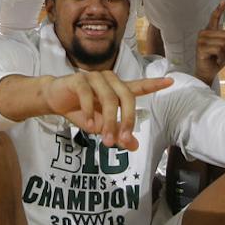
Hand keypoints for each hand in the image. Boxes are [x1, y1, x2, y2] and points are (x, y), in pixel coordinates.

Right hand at [38, 69, 173, 147]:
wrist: (54, 100)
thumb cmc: (81, 111)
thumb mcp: (100, 127)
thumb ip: (117, 134)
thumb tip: (134, 146)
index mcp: (117, 89)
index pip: (139, 86)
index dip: (154, 84)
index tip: (171, 82)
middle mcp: (109, 80)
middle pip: (126, 97)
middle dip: (127, 120)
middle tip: (124, 139)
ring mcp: (94, 78)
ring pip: (108, 99)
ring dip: (108, 122)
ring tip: (105, 139)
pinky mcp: (79, 79)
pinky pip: (87, 95)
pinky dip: (89, 112)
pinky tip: (88, 125)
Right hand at [193, 1, 224, 86]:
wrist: (207, 72)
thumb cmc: (216, 59)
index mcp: (210, 32)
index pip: (214, 18)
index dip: (219, 10)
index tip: (224, 1)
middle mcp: (204, 34)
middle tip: (220, 54)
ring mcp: (201, 40)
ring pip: (223, 42)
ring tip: (218, 57)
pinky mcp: (201, 48)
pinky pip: (219, 49)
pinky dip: (221, 57)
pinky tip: (215, 60)